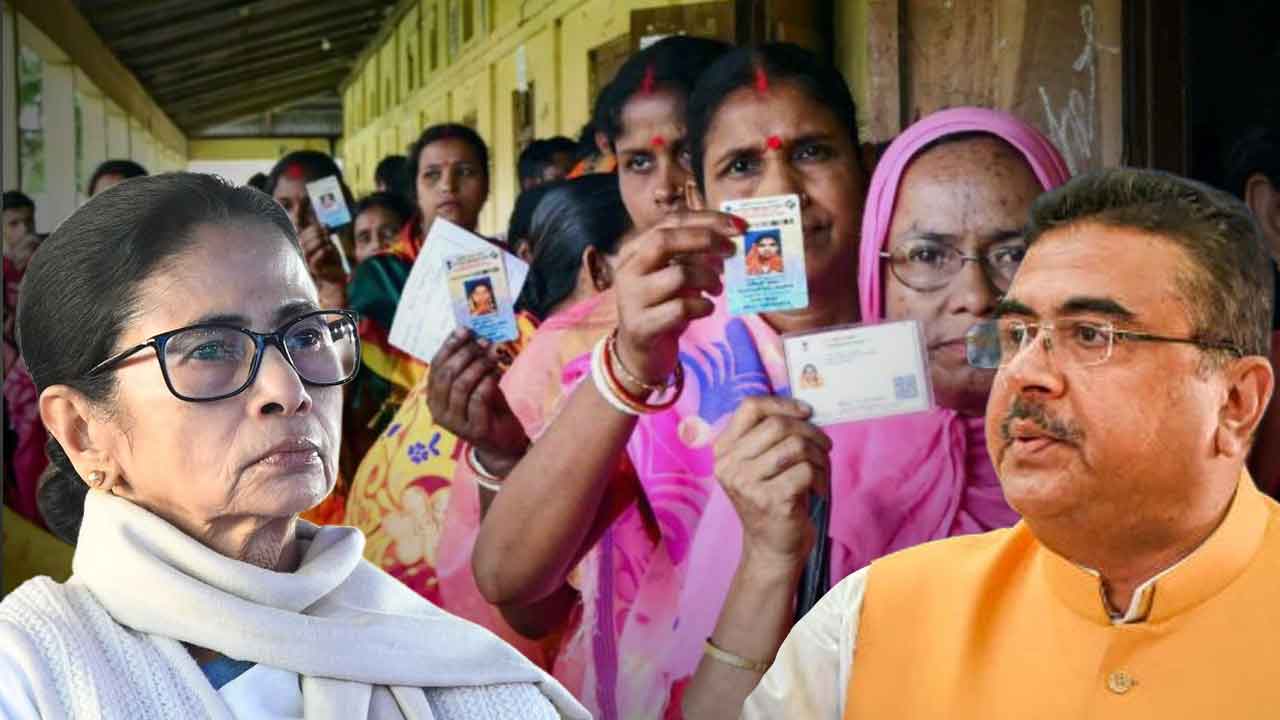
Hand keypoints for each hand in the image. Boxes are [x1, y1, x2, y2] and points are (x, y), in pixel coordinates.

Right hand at [298, 224, 347, 283]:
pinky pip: (314, 260)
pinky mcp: (314, 270)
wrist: (338, 277)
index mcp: (306, 247)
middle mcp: (305, 254)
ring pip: (307, 249)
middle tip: (328, 234)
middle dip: (316, 234)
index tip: (325, 227)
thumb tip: (325, 225)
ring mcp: (308, 262)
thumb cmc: (333, 261)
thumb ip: (325, 236)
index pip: (303, 234)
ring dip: (319, 242)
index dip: (312, 228)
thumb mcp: (330, 245)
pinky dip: (321, 252)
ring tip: (329, 242)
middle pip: (303, 240)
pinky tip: (328, 248)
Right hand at [428, 329, 529, 475]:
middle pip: (447, 374)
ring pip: (461, 385)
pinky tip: (497, 373)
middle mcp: (438, 410)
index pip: (436, 366)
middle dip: (466, 353)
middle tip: (484, 341)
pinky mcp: (473, 430)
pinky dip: (487, 382)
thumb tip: (473, 333)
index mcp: (434, 396)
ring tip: (494, 355)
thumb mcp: (477, 382)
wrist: (503, 442)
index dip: (450, 345)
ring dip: (479, 365)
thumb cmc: (488, 408)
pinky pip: (477, 398)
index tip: (465, 329)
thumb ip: (471, 363)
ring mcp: (454, 422)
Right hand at [612, 211, 741, 390]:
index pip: (670, 222)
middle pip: (665, 240)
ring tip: (718, 288)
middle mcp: (628, 270)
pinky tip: (707, 308)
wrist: (640, 353)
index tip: (739, 225)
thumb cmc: (663, 307)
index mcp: (634, 250)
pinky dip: (703, 306)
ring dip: (708, 279)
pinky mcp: (641, 326)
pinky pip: (681, 308)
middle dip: (706, 240)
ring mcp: (631, 298)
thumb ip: (693, 256)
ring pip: (678, 275)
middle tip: (732, 251)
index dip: (707, 219)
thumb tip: (731, 238)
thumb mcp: (674, 276)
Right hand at [714, 396, 832, 570]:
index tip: (806, 412)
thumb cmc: (773, 498)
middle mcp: (729, 465)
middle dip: (810, 432)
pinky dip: (821, 477)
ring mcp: (746, 484)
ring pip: (795, 446)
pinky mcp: (769, 500)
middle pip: (778, 425)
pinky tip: (818, 489)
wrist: (771, 548)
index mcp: (724, 450)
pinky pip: (806, 470)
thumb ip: (771, 436)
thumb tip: (804, 410)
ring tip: (822, 469)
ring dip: (819, 456)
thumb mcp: (762, 464)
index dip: (782, 404)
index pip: (749, 407)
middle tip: (825, 446)